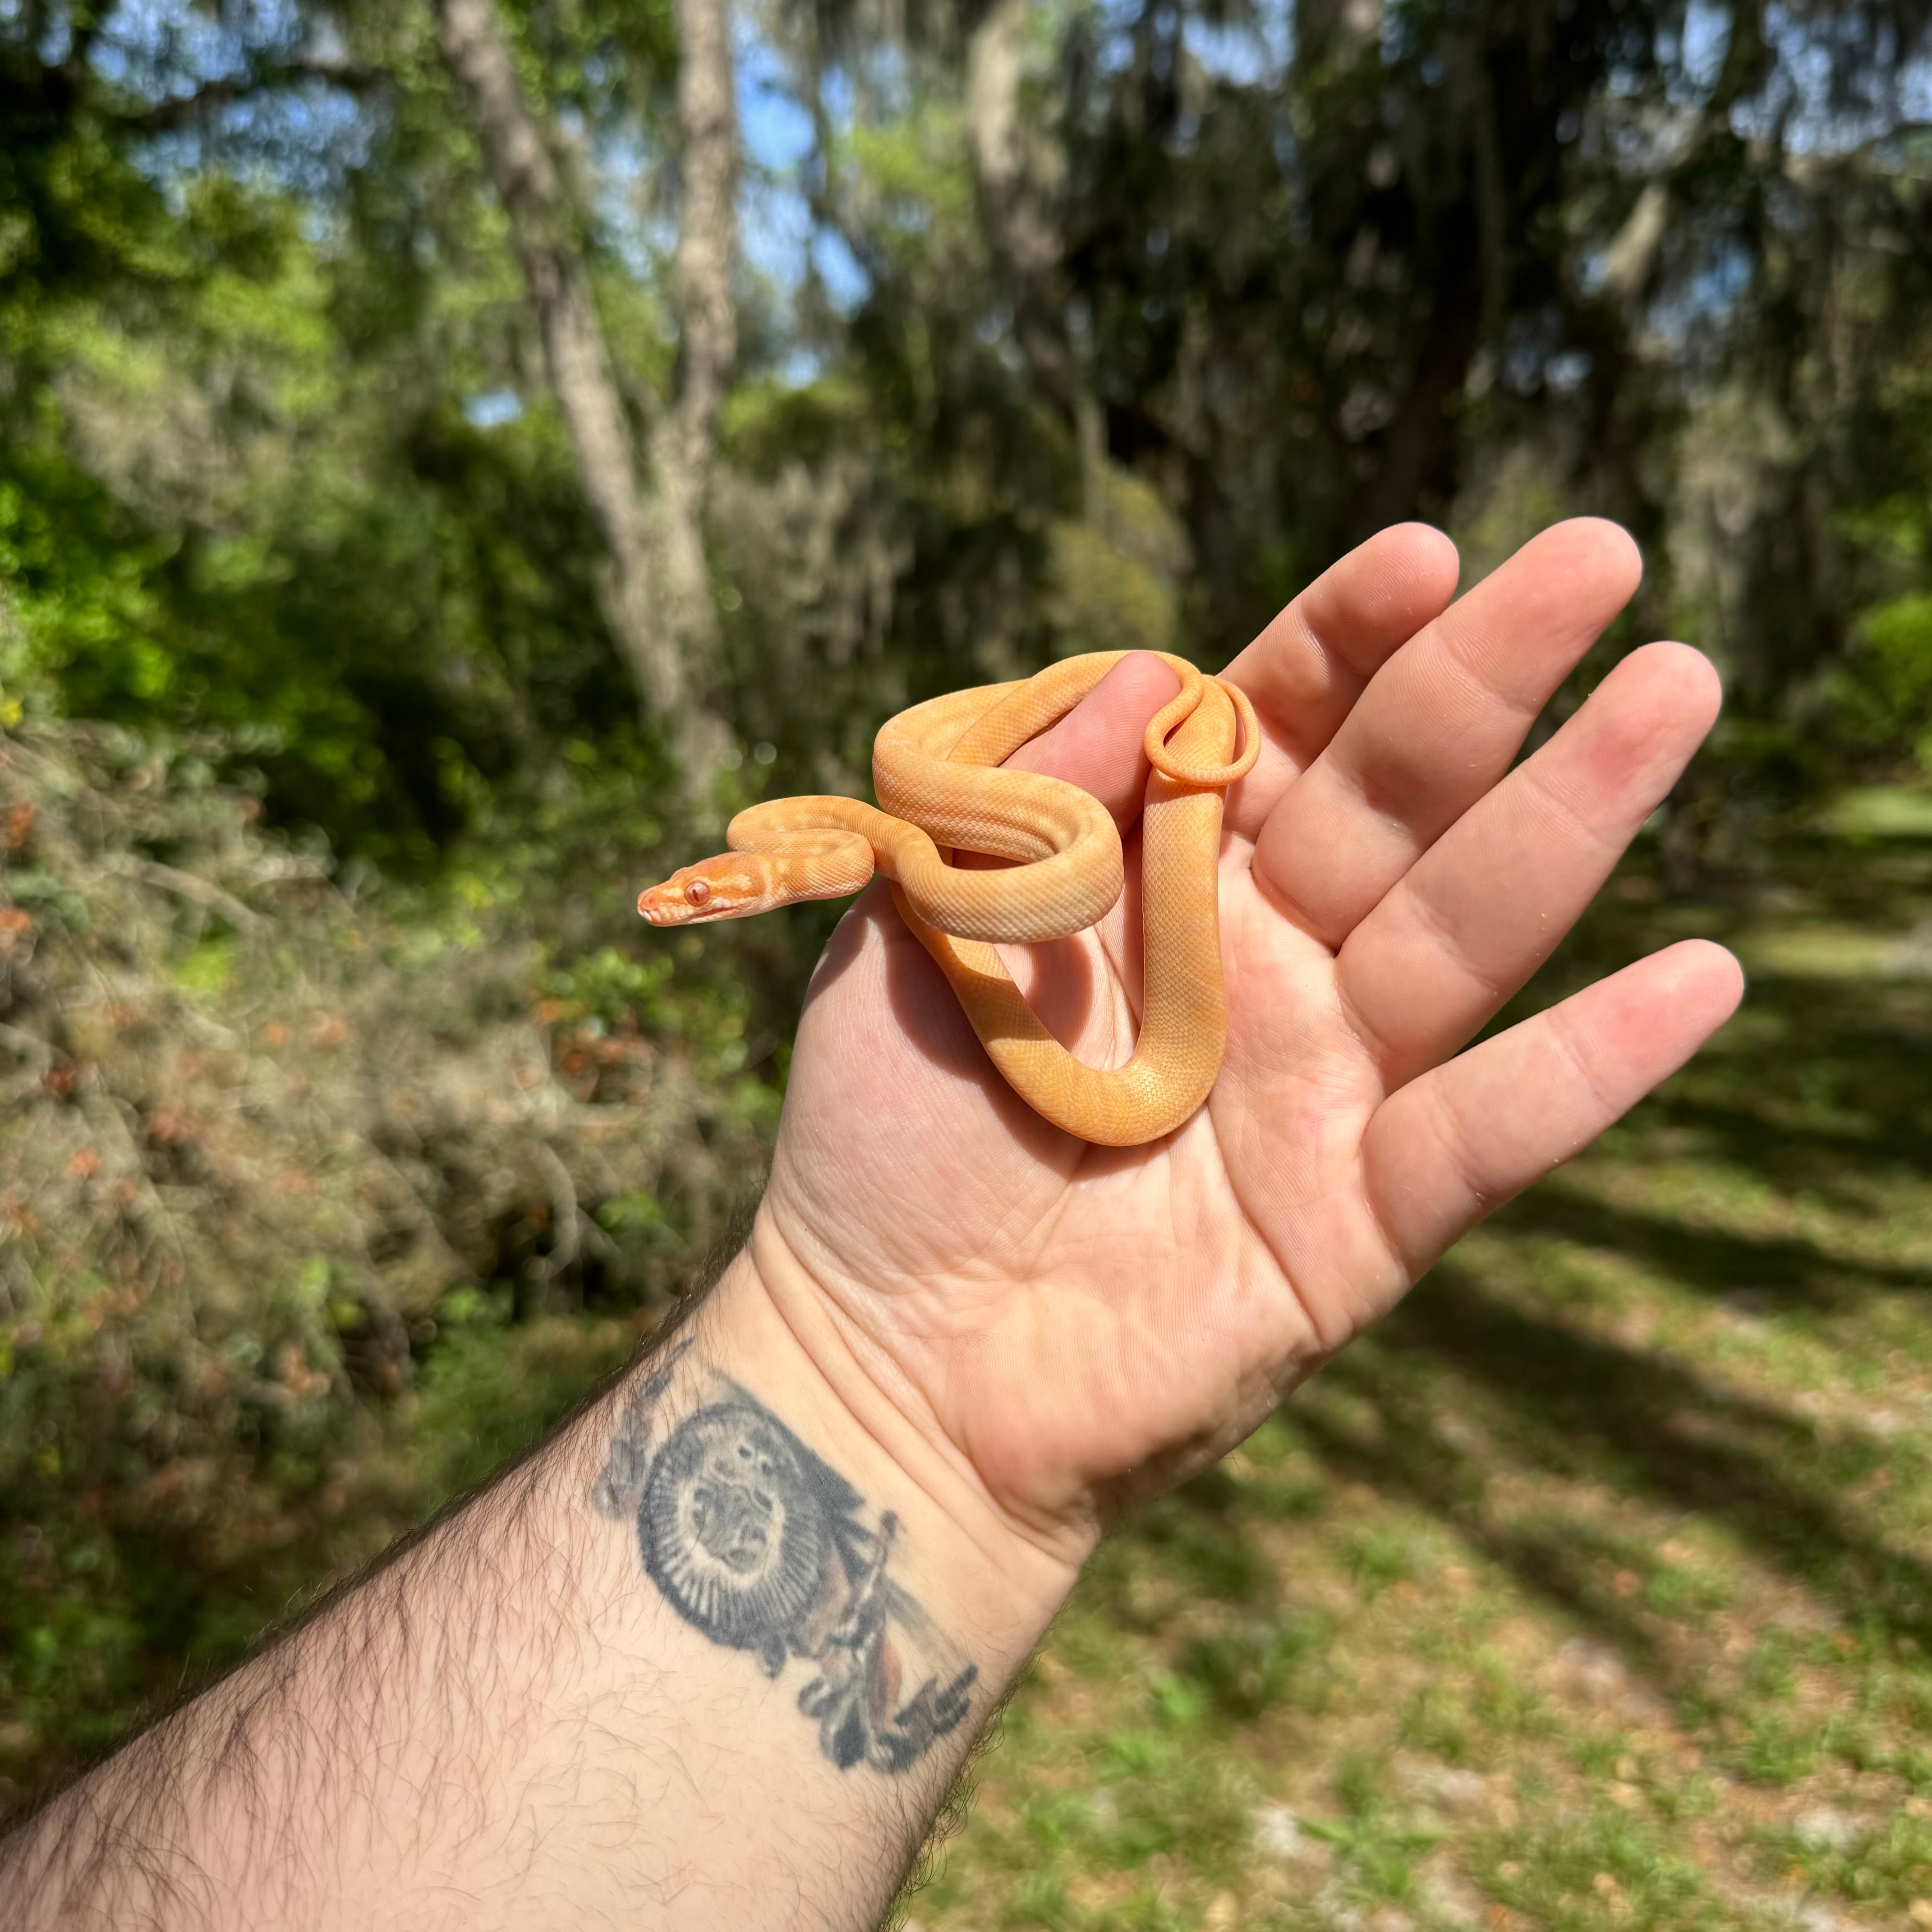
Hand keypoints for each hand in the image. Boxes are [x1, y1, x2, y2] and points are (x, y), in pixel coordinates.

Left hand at [742, 520, 1741, 1568]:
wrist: (882, 1358)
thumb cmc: (882, 1138)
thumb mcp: (914, 933)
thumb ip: (1021, 803)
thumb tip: (1151, 666)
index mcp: (1154, 883)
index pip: (1268, 729)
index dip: (1343, 644)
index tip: (1421, 556)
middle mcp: (1260, 963)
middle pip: (1393, 801)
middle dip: (1490, 678)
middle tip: (1602, 554)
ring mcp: (1323, 1086)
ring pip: (1462, 934)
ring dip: (1575, 816)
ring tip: (1679, 688)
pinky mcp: (1358, 1220)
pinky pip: (1485, 1135)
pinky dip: (1587, 1070)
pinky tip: (1697, 981)